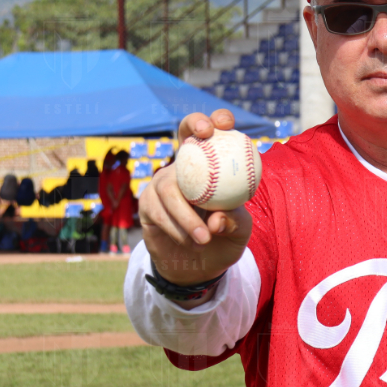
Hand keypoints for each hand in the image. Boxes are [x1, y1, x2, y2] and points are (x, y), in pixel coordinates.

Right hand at [139, 109, 252, 286]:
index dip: (214, 121)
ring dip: (187, 215)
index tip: (225, 123)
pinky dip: (177, 228)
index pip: (211, 134)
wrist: (199, 265)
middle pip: (184, 135)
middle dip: (193, 125)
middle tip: (205, 134)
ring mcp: (163, 183)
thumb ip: (233, 221)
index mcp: (211, 167)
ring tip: (205, 237)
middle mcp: (186, 168)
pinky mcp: (147, 204)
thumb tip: (216, 218)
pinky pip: (159, 211)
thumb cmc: (224, 237)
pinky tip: (191, 241)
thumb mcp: (239, 230)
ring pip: (169, 186)